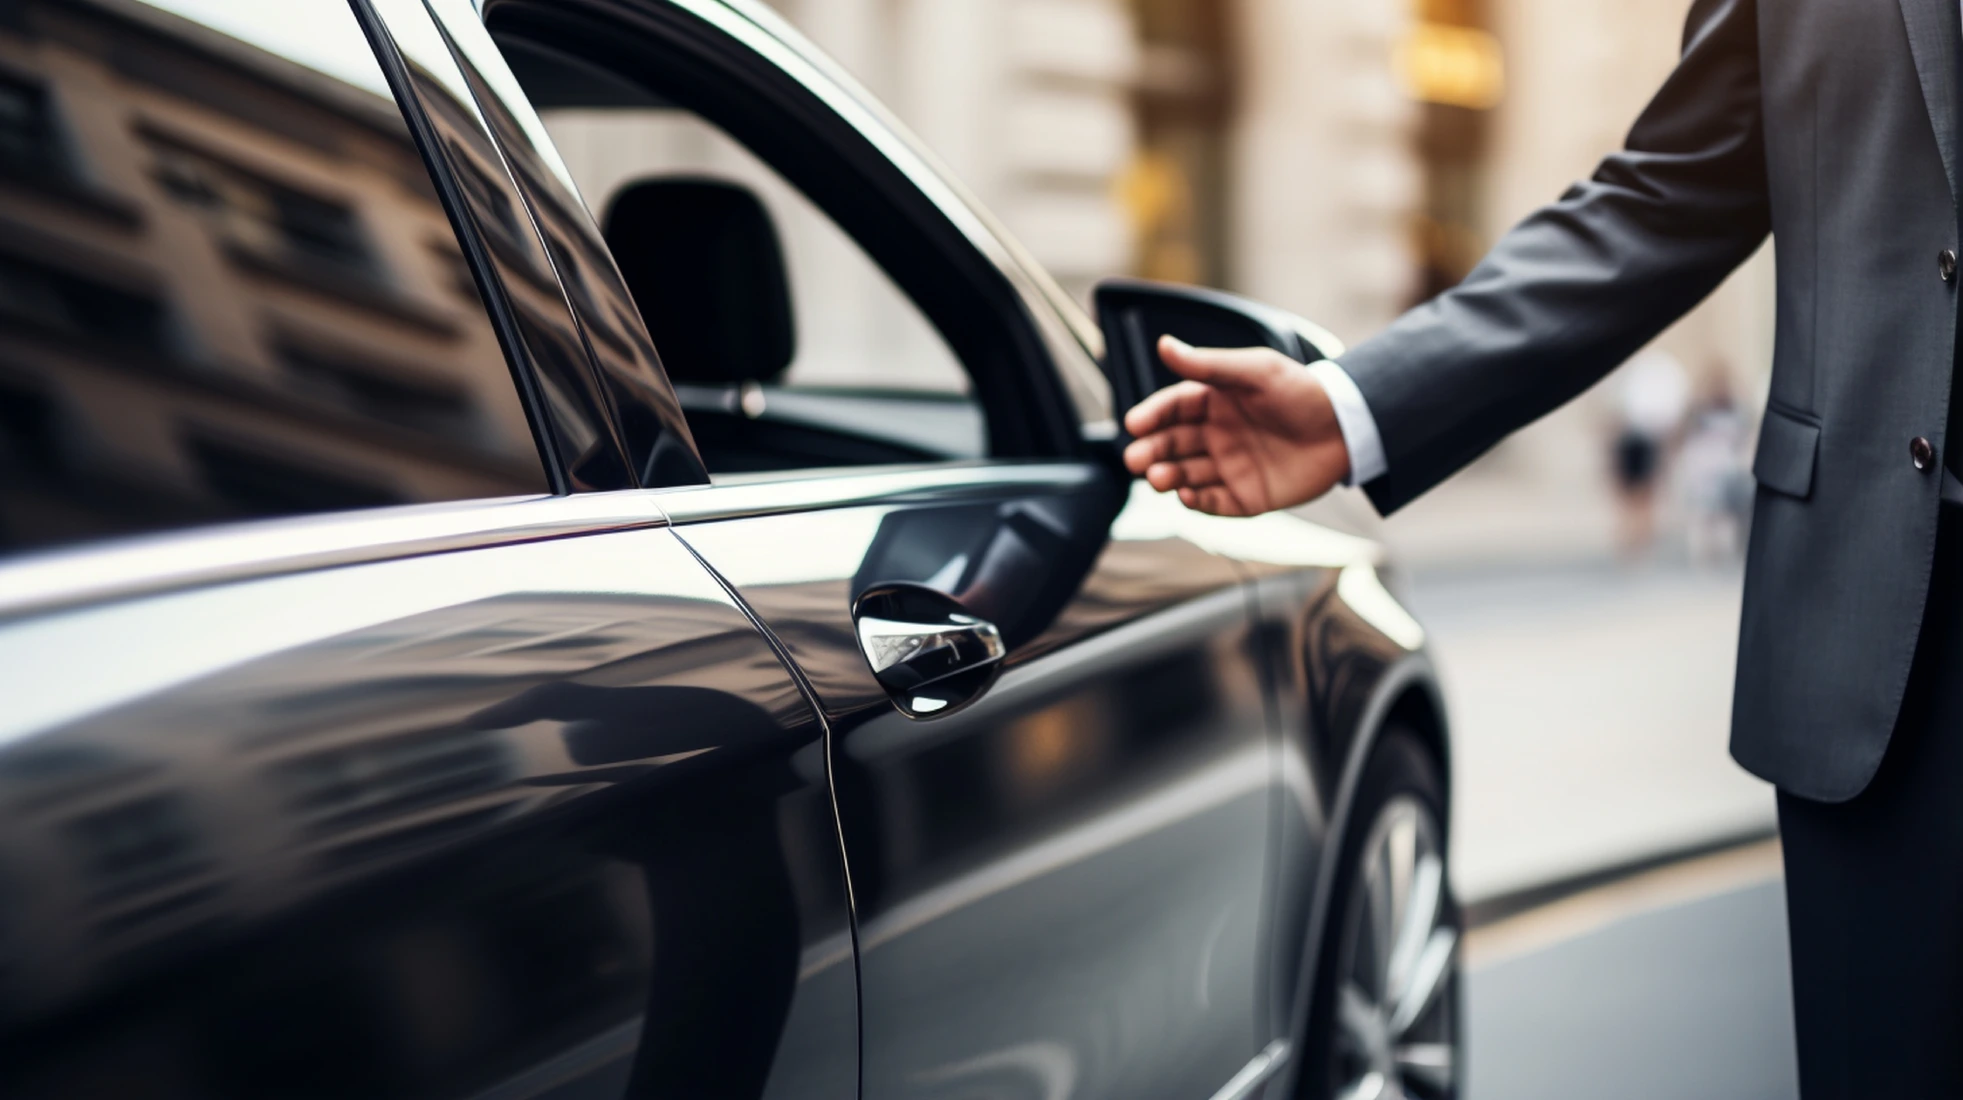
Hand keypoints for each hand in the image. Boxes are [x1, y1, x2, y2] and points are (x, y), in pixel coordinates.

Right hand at [1121, 336, 1350, 516]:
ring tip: (1158, 479)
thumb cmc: (1301, 393)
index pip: (1172, 408)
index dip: (1152, 415)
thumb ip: (1208, 365)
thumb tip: (1165, 345)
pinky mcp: (1247, 497)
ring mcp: (1230, 467)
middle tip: (1136, 459)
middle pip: (1173, 445)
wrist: (1347, 429)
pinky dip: (1198, 502)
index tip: (1133, 423)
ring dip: (1169, 478)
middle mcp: (1216, 435)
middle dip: (1152, 452)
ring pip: (1187, 475)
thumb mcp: (1254, 371)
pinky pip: (1215, 503)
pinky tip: (1186, 497)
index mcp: (1215, 401)